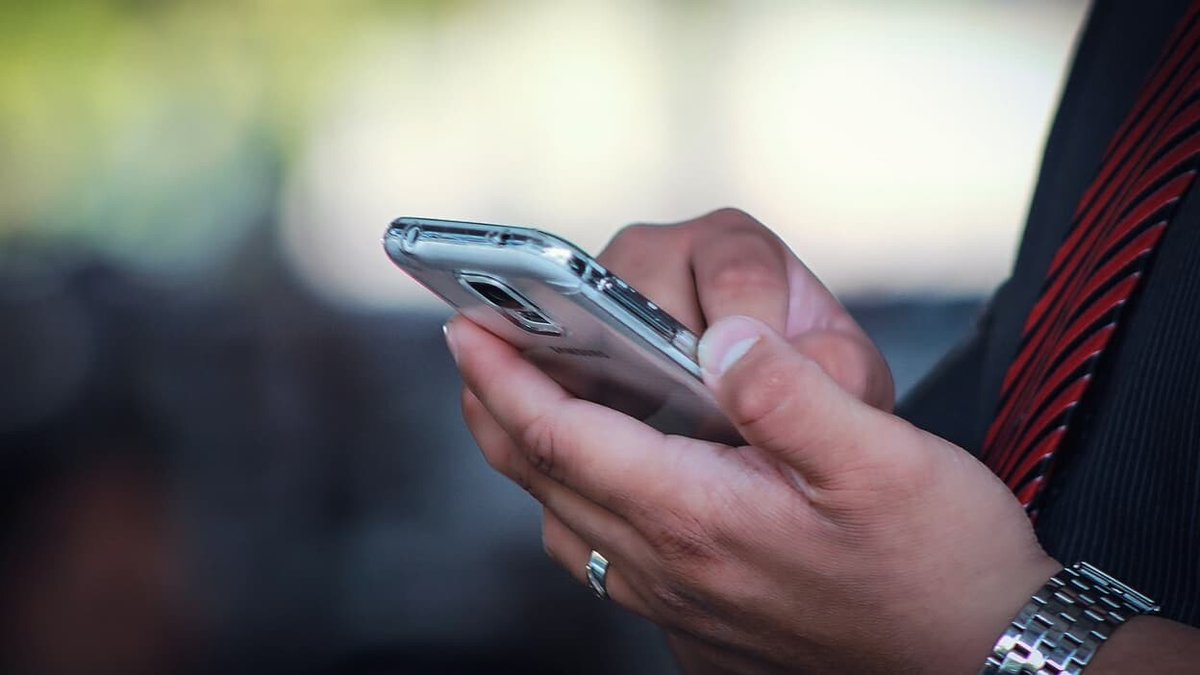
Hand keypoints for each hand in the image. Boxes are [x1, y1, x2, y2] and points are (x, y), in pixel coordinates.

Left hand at [449, 210, 1059, 672]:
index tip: (465, 324)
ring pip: (565, 520)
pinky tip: (598, 475)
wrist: (978, 656)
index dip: (505, 377)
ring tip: (518, 399)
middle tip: (470, 346)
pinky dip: (573, 499)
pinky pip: (602, 554)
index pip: (564, 436)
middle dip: (494, 407)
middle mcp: (671, 566)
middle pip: (545, 478)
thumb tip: (723, 335)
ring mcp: (680, 600)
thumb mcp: (880, 459)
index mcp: (699, 516)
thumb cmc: (939, 563)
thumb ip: (790, 393)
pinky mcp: (700, 614)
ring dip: (528, 454)